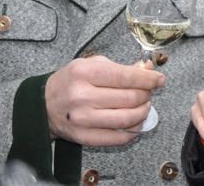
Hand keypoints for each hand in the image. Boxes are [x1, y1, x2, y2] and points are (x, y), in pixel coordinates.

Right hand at [45, 55, 164, 145]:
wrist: (43, 103)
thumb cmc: (71, 80)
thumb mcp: (92, 64)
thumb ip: (120, 67)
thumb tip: (147, 68)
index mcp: (85, 73)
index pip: (126, 76)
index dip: (148, 78)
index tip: (159, 79)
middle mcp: (83, 96)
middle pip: (130, 98)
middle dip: (146, 95)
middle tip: (149, 92)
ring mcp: (82, 119)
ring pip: (127, 119)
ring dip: (143, 113)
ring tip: (144, 107)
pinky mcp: (83, 136)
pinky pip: (117, 138)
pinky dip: (132, 132)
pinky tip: (135, 124)